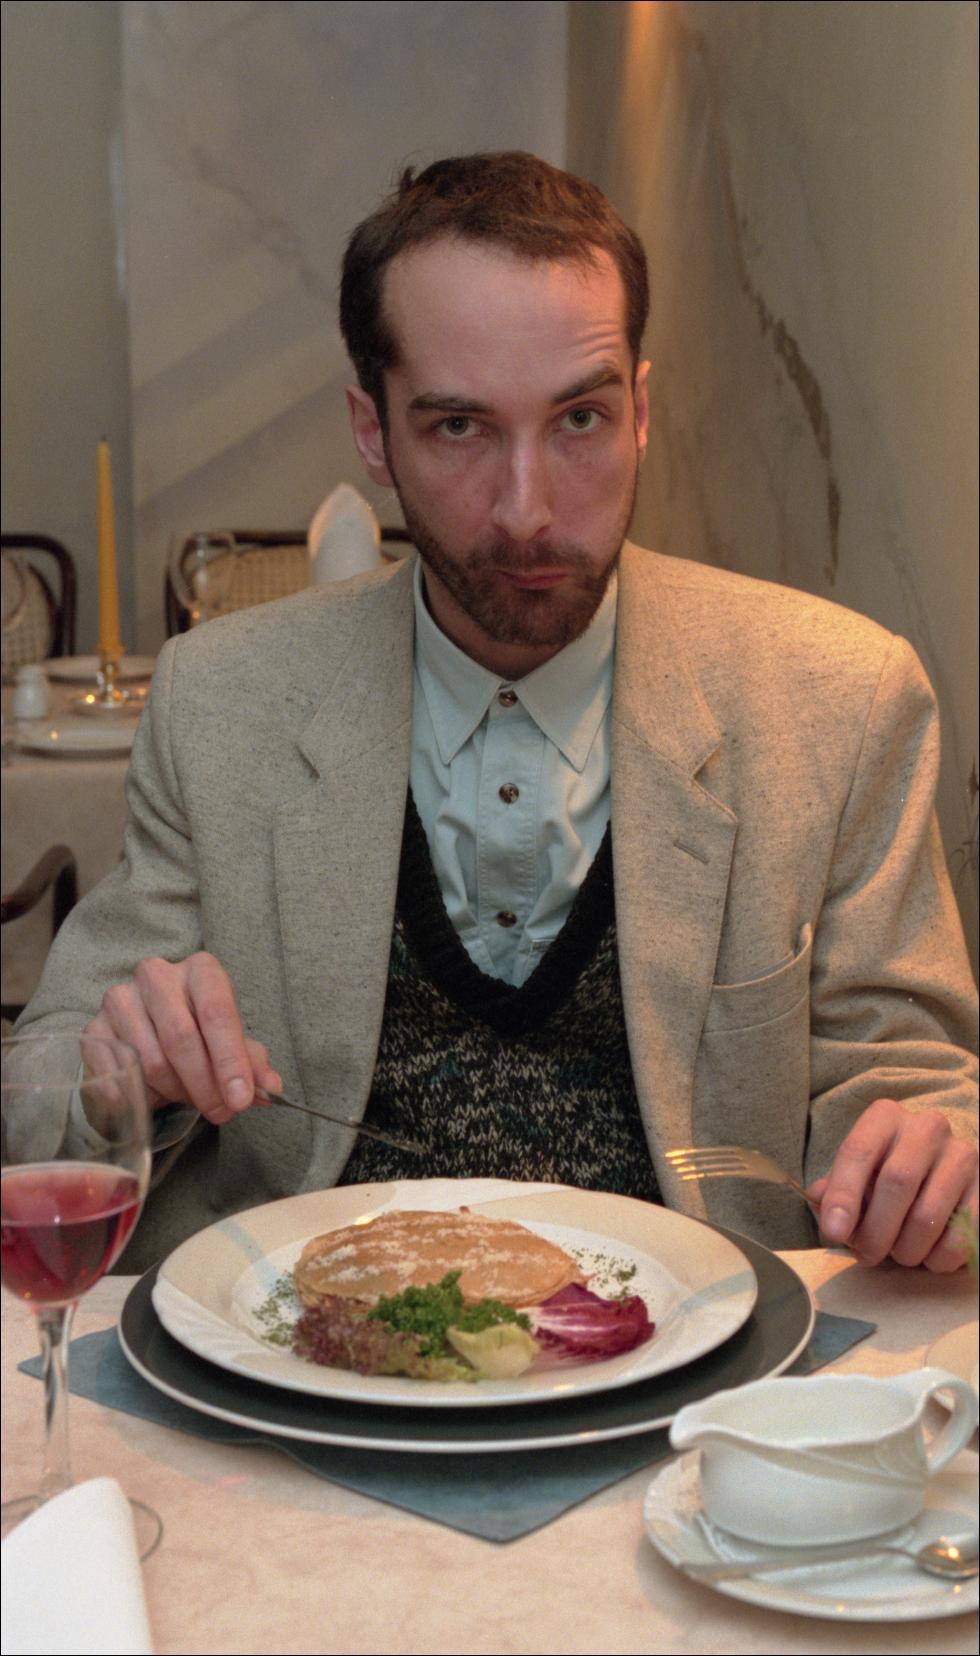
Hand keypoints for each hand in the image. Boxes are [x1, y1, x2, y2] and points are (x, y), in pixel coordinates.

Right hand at [83, 952, 281, 1123]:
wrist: (151, 1024)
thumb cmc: (200, 1030)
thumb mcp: (230, 1040)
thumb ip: (251, 1063)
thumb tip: (270, 1089)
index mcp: (200, 970)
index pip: (217, 1013)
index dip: (231, 1061)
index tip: (241, 1099)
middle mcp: (156, 975)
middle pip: (181, 1037)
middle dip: (205, 1084)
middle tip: (221, 1112)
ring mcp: (119, 999)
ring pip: (150, 1061)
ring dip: (176, 1091)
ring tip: (188, 1096)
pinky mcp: (93, 1028)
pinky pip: (118, 1075)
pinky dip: (139, 1097)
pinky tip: (154, 1096)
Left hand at [809, 1098, 978, 1270]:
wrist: (940, 1166)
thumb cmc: (886, 1172)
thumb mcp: (857, 1172)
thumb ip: (834, 1189)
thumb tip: (820, 1202)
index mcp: (885, 1118)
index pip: (858, 1152)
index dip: (843, 1196)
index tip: (834, 1232)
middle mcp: (926, 1127)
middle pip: (897, 1183)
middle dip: (876, 1230)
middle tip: (867, 1255)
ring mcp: (961, 1154)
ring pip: (929, 1215)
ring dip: (907, 1249)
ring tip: (898, 1255)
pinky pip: (962, 1235)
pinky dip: (940, 1258)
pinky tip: (929, 1257)